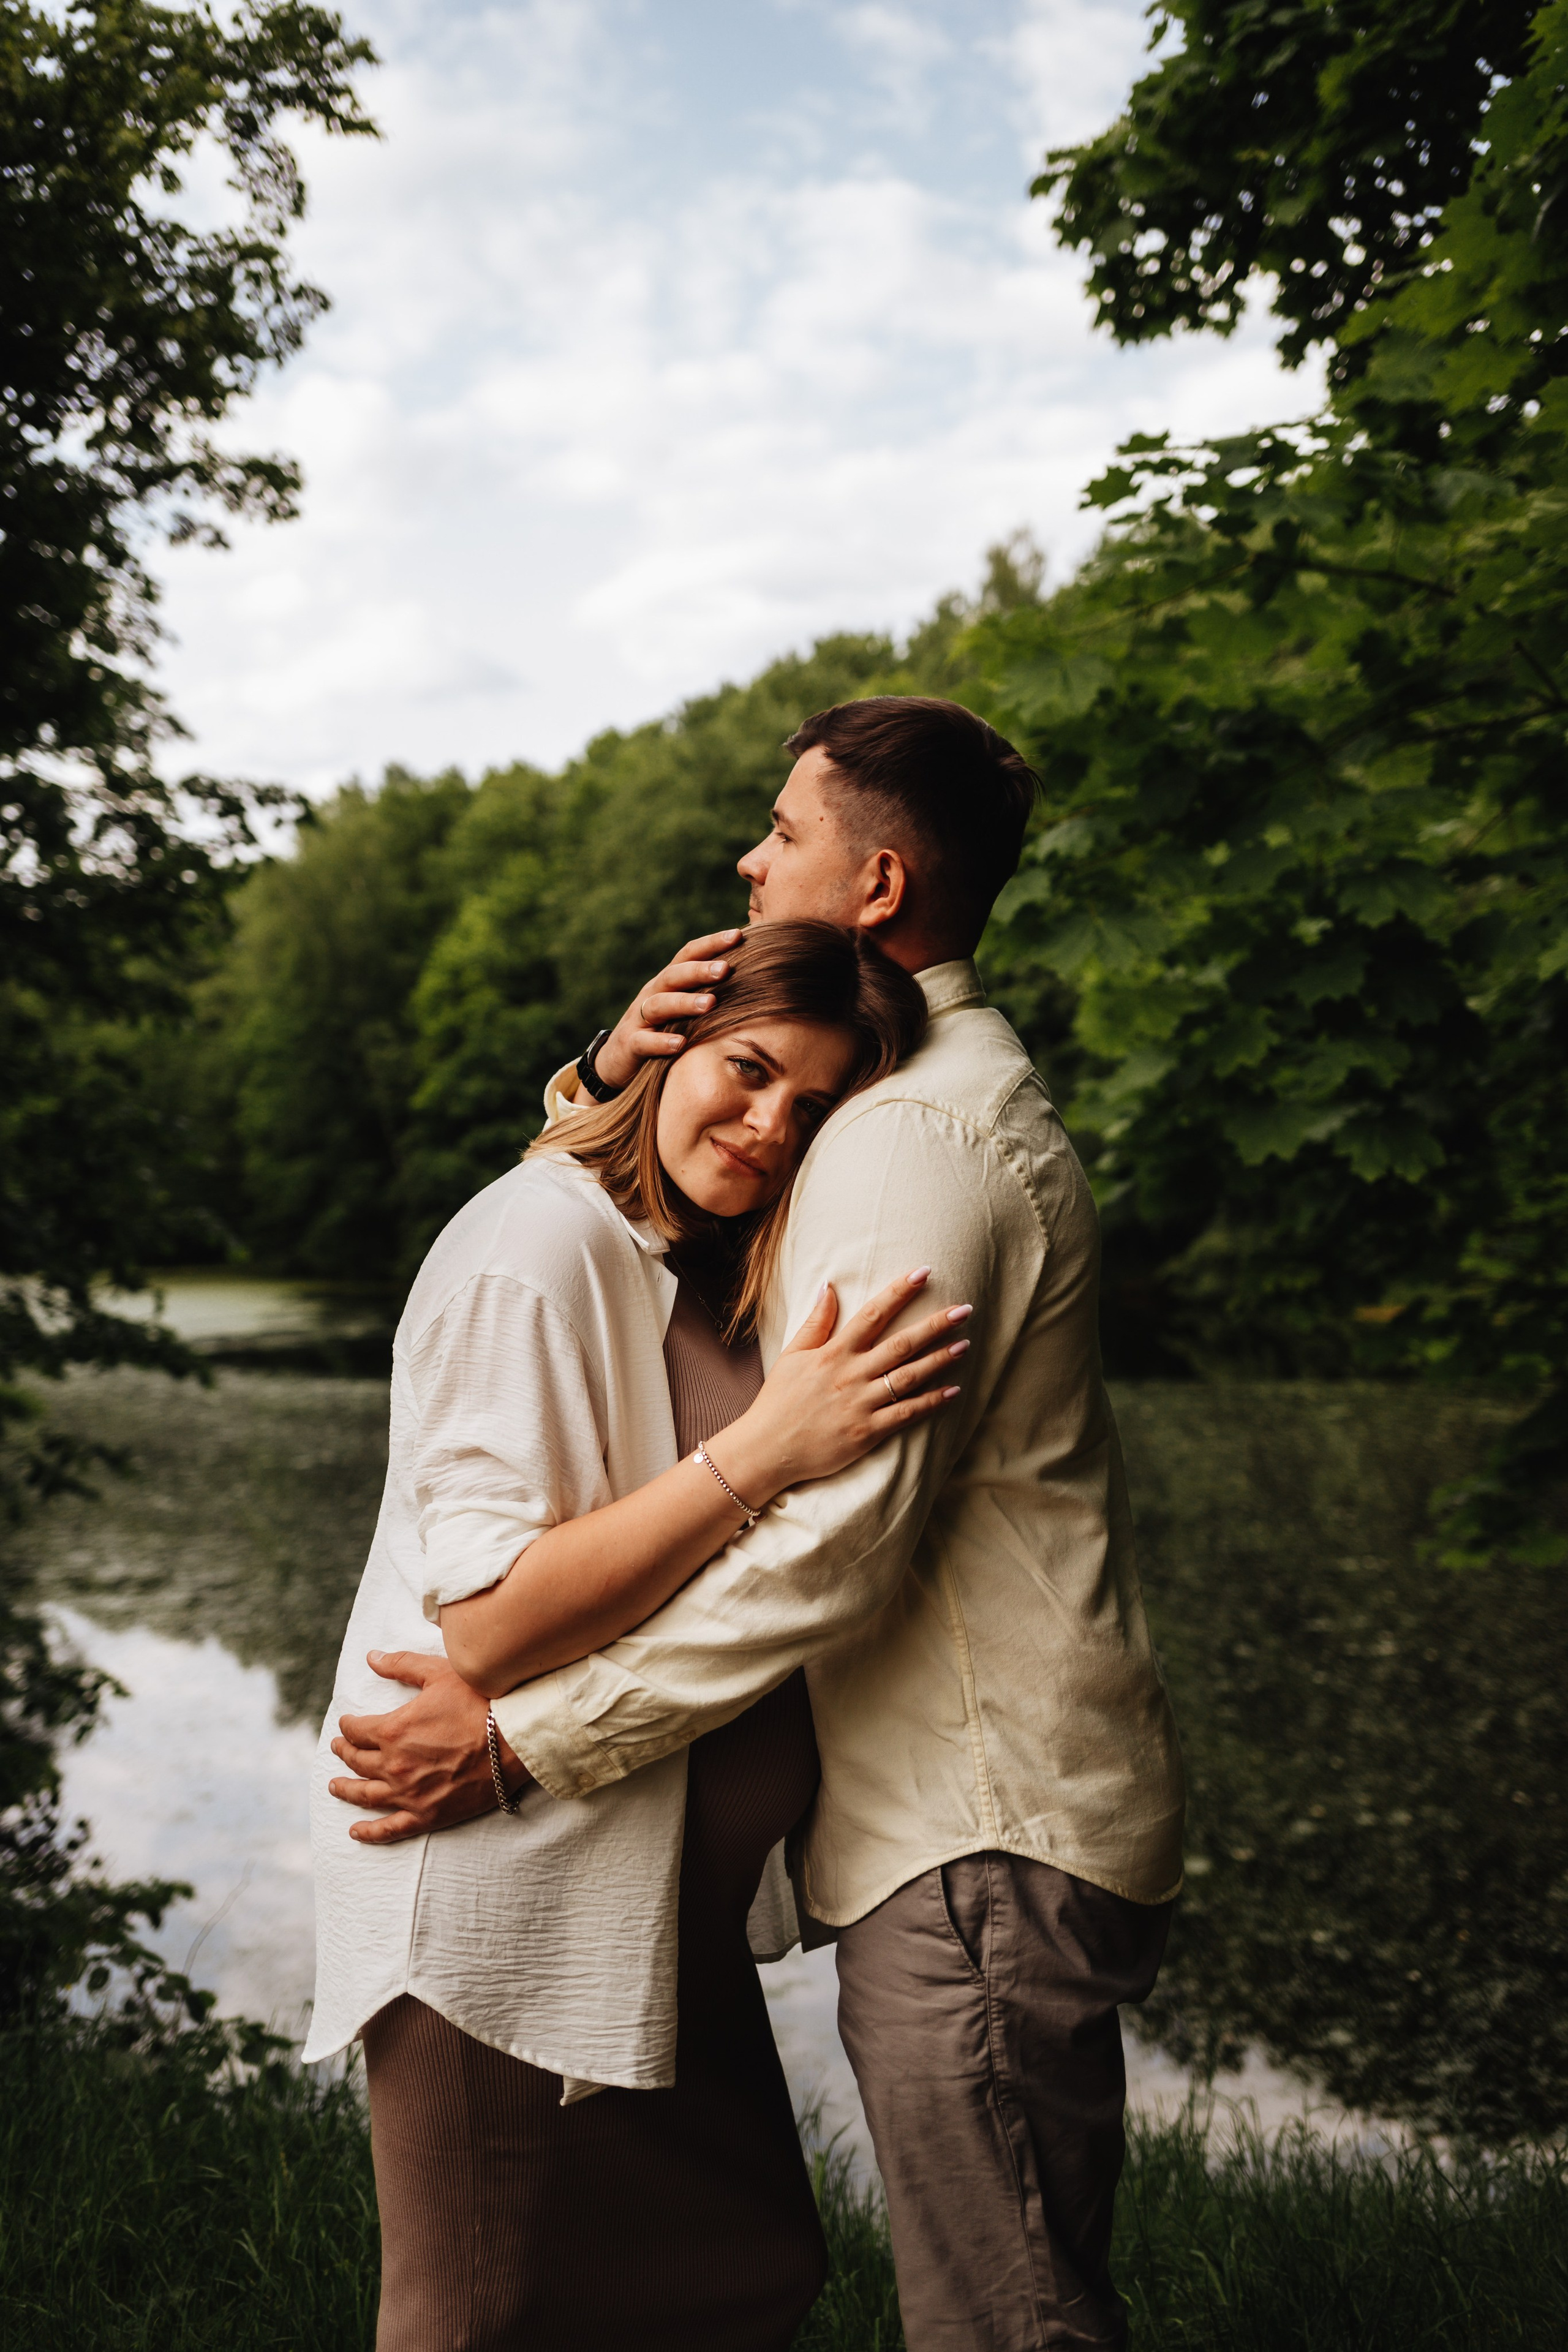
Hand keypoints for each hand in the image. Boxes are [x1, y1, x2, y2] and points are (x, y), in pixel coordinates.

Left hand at [328, 1650, 533, 1844]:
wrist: (514, 1741)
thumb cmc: (480, 1702)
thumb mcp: (439, 1673)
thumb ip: (401, 1665)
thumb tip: (371, 1658)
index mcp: (392, 1732)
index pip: (356, 1730)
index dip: (348, 1725)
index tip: (346, 1723)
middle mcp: (394, 1766)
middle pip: (356, 1761)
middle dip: (343, 1752)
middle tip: (337, 1748)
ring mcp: (409, 1794)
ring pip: (366, 1795)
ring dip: (346, 1789)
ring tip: (334, 1785)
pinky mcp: (427, 1815)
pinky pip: (390, 1829)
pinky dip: (370, 1832)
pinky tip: (356, 1831)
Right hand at [591, 927, 743, 1091]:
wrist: (618, 1060)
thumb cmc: (662, 1030)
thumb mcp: (681, 1008)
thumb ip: (706, 991)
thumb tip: (750, 975)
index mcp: (668, 982)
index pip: (688, 955)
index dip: (711, 943)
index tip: (739, 936)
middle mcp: (652, 994)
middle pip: (674, 976)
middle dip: (700, 970)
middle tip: (726, 969)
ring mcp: (639, 1019)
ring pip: (659, 1005)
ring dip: (685, 1003)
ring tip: (710, 1004)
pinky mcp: (630, 1045)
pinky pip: (644, 1042)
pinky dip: (661, 1042)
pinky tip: (681, 1044)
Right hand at [709, 1268, 970, 1500]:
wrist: (767, 1449)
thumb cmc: (778, 1401)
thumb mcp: (792, 1355)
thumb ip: (815, 1322)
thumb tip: (829, 1286)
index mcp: (833, 1353)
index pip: (873, 1314)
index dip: (899, 1292)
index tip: (923, 1273)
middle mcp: (851, 1375)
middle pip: (901, 1344)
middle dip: (935, 1325)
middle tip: (965, 1310)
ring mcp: (861, 1404)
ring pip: (909, 1377)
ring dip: (939, 1360)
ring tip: (964, 1345)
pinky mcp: (867, 1432)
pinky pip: (905, 1414)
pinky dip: (930, 1402)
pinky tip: (952, 1391)